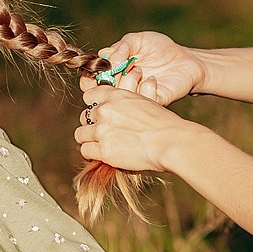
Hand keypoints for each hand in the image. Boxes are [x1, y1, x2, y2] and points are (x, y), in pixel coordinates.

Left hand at [75, 83, 199, 173]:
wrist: (171, 141)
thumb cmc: (165, 124)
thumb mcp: (145, 103)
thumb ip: (128, 106)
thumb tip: (123, 109)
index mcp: (116, 95)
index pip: (90, 95)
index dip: (94, 106)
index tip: (100, 115)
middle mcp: (105, 110)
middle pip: (84, 116)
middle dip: (92, 125)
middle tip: (103, 134)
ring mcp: (102, 130)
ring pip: (81, 134)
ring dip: (90, 141)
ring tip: (102, 146)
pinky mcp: (103, 149)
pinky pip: (85, 150)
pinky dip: (92, 154)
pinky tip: (103, 155)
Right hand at [86, 31, 205, 105]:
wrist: (186, 60)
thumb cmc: (160, 48)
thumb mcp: (138, 40)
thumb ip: (121, 46)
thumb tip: (108, 58)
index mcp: (112, 72)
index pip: (89, 80)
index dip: (90, 75)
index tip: (101, 66)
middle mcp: (119, 88)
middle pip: (96, 95)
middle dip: (102, 83)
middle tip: (116, 71)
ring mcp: (133, 98)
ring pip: (116, 100)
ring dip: (125, 82)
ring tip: (140, 70)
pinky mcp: (149, 104)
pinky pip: (138, 103)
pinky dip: (143, 89)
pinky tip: (153, 79)